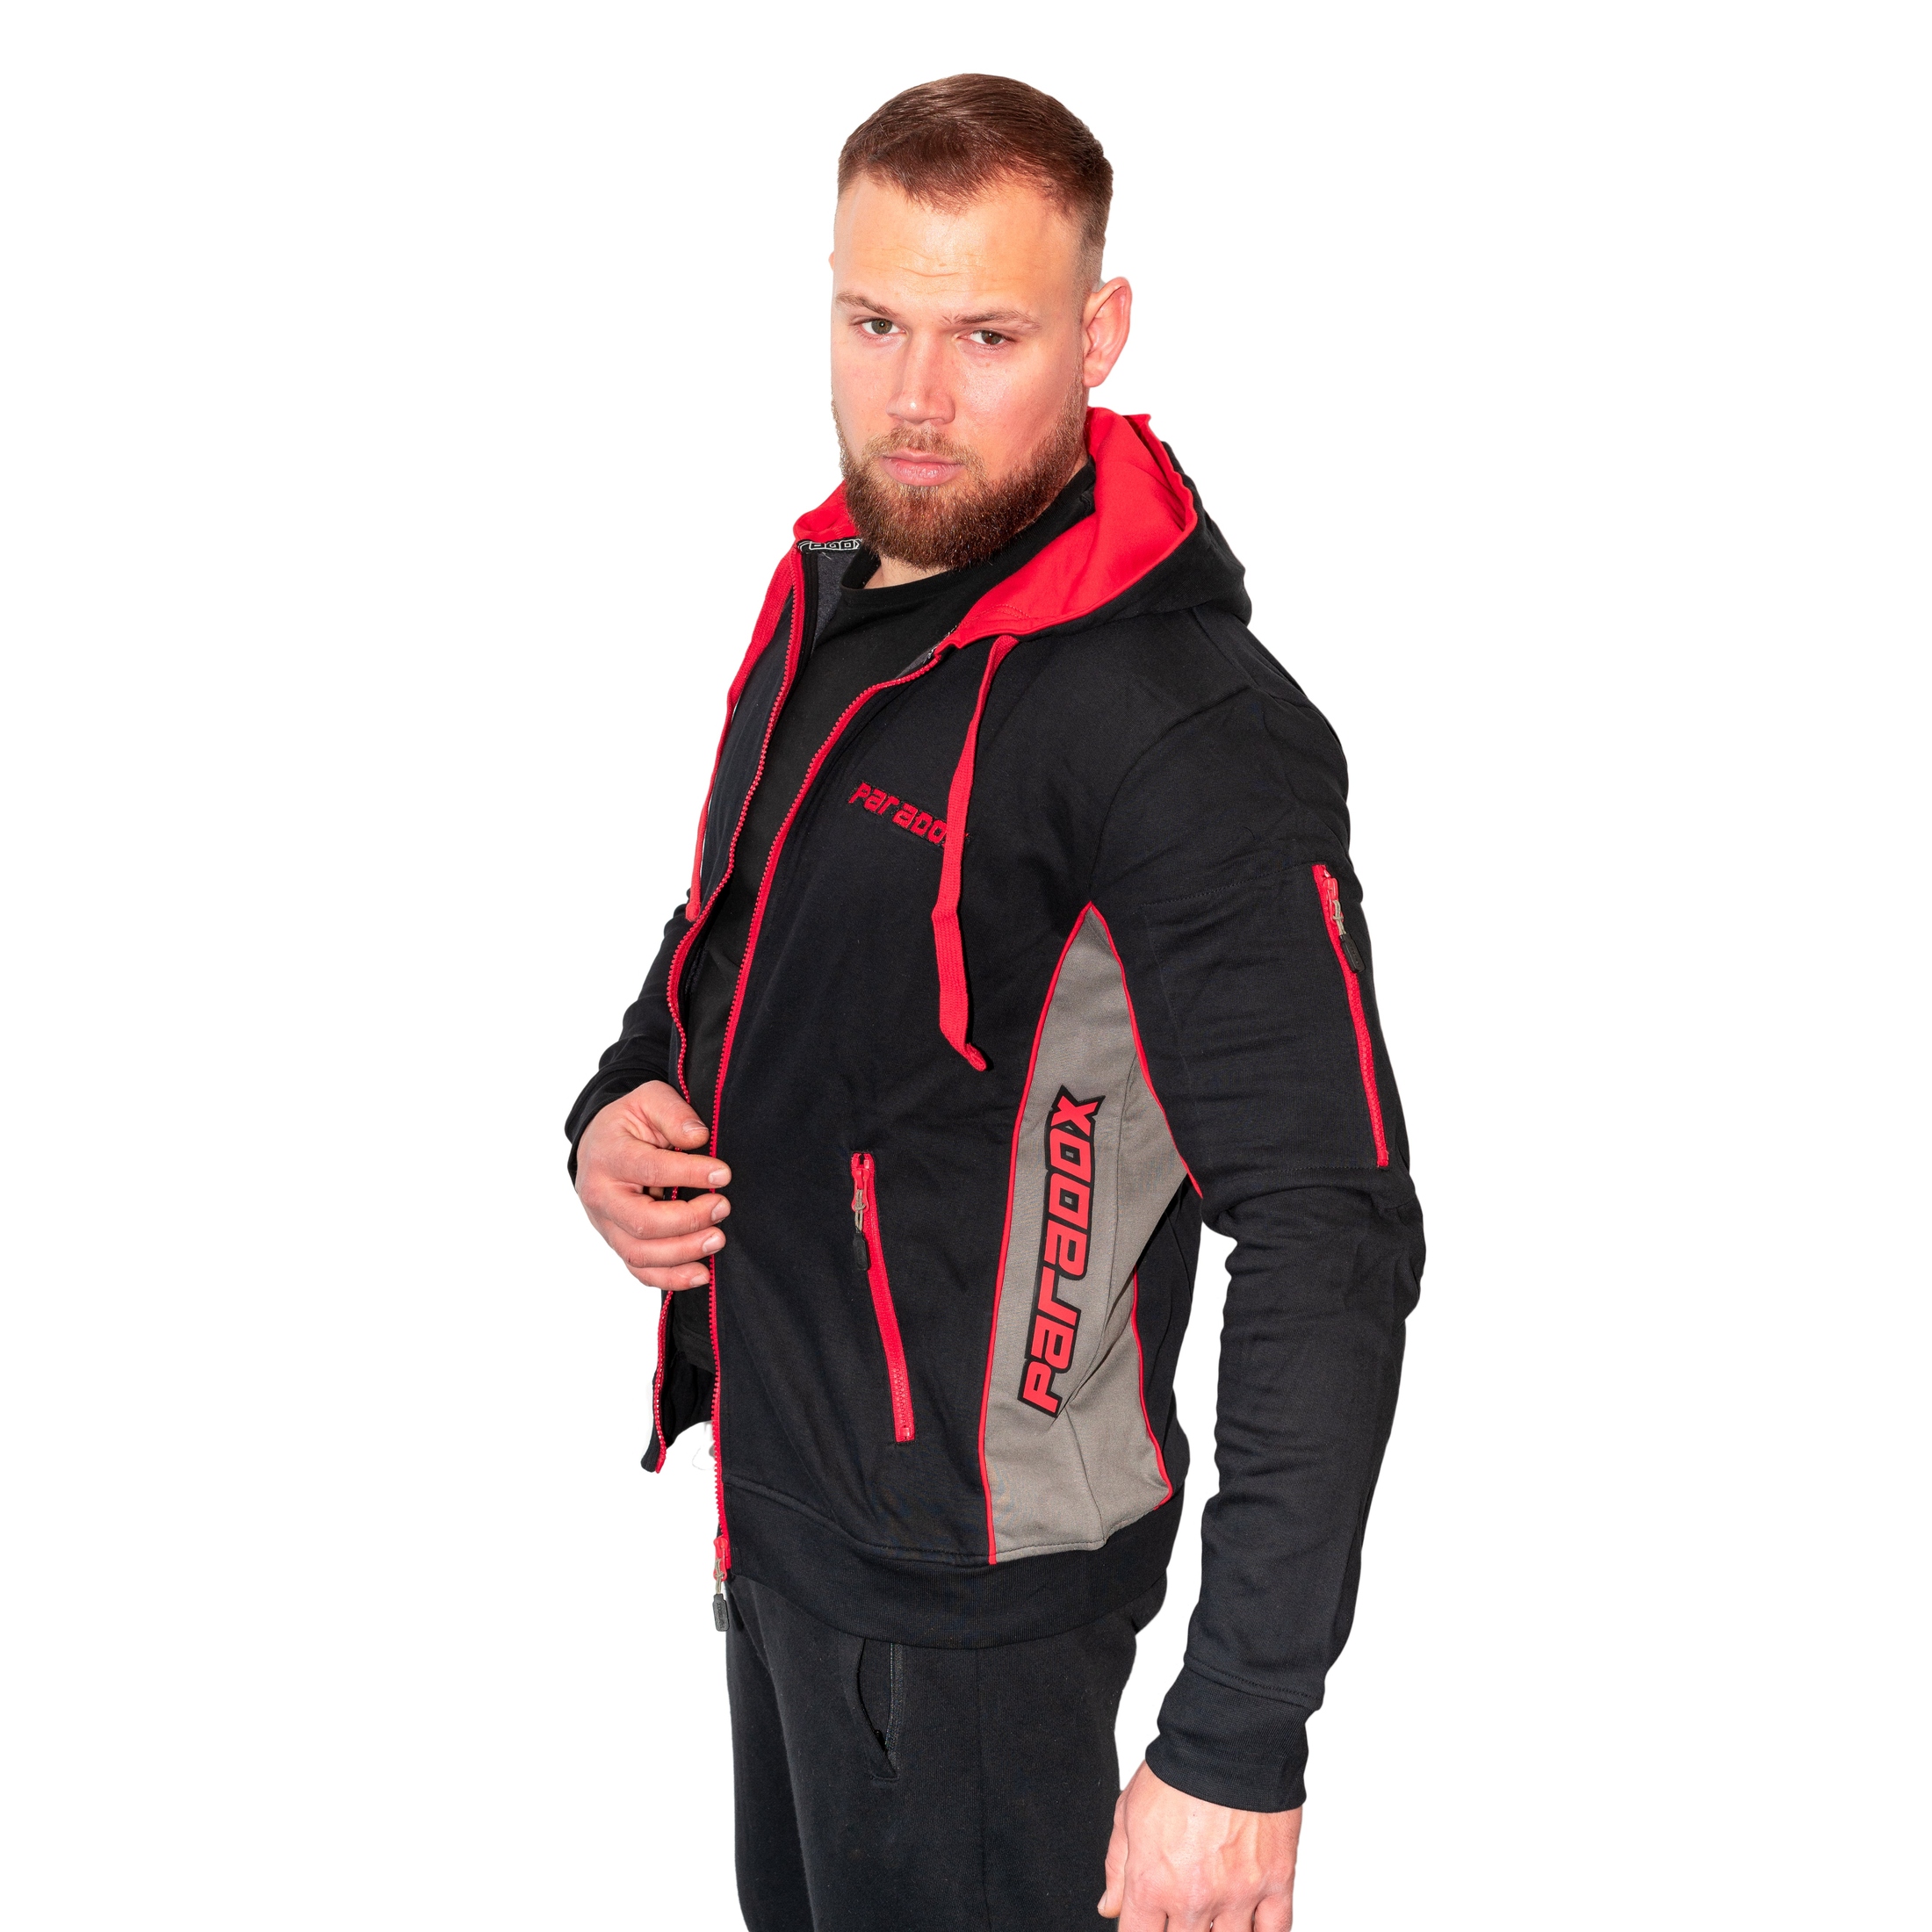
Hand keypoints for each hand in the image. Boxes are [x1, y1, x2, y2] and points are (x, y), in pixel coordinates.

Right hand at [576, 1080, 731, 1289]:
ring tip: (718, 1239)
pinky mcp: (617, 1242)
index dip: (689, 1174)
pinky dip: (670, 1278)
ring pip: (640, 1253)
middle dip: (688, 1220)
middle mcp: (600, 1196)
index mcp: (607, 1156)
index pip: (649, 1170)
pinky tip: (701, 1274)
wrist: (599, 1143)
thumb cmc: (630, 1122)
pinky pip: (640, 1271)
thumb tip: (698, 1137)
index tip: (723, 1173)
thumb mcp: (649, 1099)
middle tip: (723, 1206)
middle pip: (642, 1222)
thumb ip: (673, 1112)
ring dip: (683, 1252)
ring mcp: (606, 1225)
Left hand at [1099, 1760, 1300, 1929]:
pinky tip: (1250, 1923)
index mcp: (1152, 1882)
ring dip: (1217, 1931)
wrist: (1229, 1740)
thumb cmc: (1177, 1769)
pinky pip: (1275, 1931)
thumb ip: (1117, 1867)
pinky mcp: (1276, 1882)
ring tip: (1212, 1907)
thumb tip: (1110, 1907)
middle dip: (1178, 1928)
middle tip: (1182, 1902)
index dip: (1139, 1930)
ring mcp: (1238, 1894)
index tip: (1146, 1921)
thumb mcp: (1127, 1812)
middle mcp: (1194, 1898)